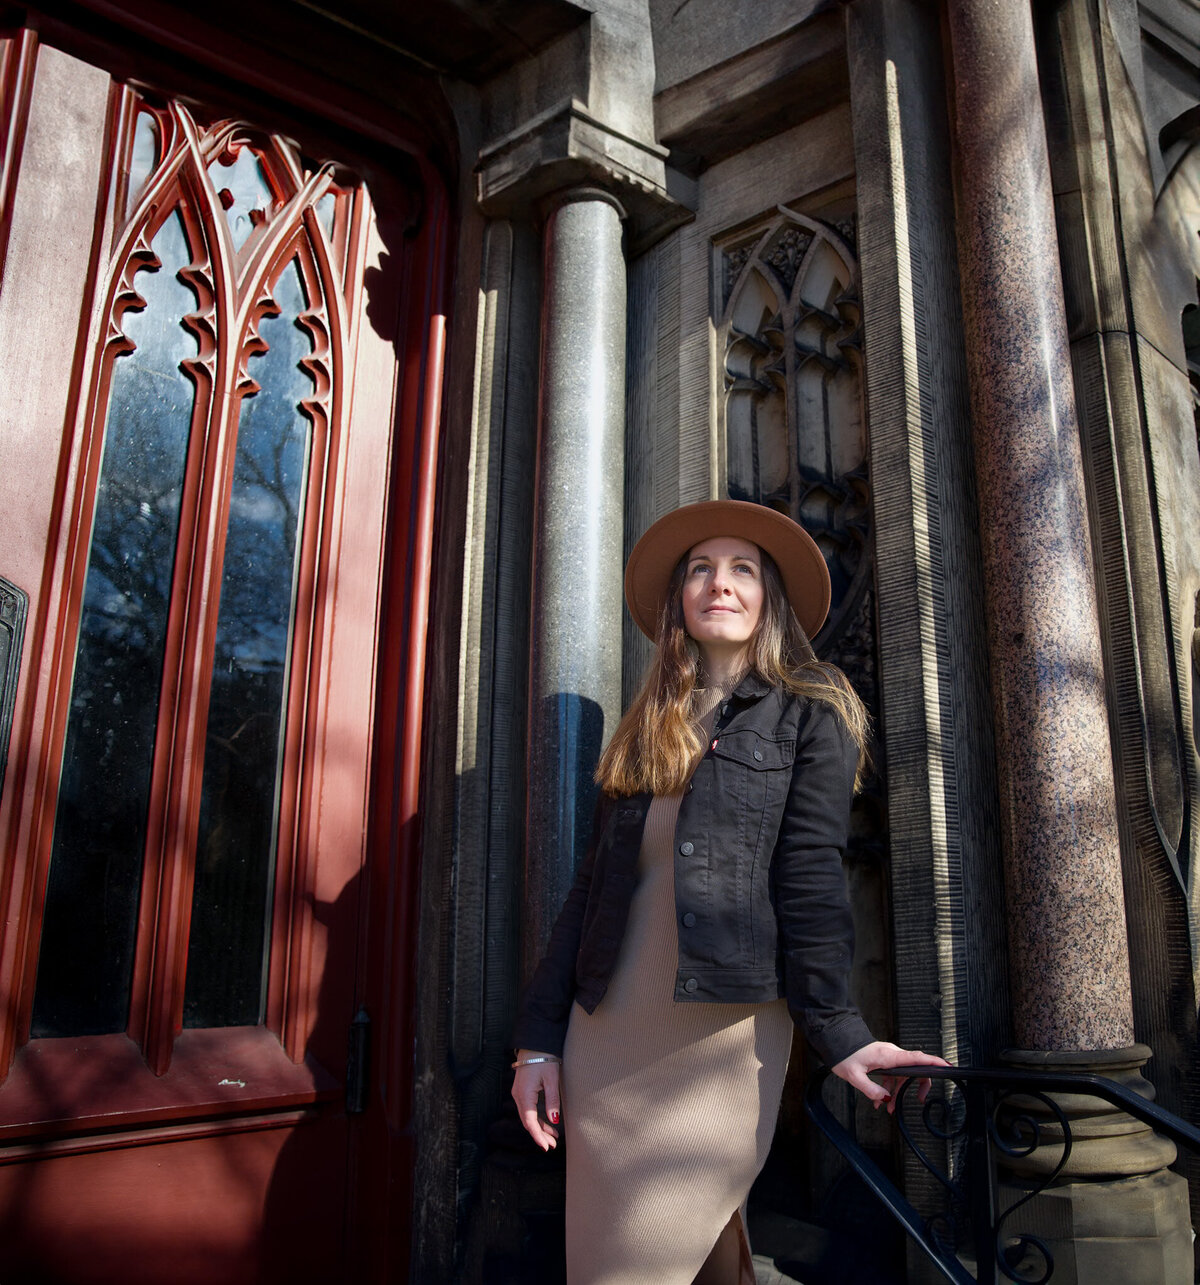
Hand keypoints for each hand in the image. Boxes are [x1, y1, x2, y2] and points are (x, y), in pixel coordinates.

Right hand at [511, 1049, 561, 1150]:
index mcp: (524, 1094)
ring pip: (527, 1116)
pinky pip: (528, 1109)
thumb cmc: (544, 1058)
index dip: (538, 1136)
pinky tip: (548, 1123)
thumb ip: (552, 1101)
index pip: (529, 1122)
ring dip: (539, 1128)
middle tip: (552, 1145)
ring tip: (553, 1138)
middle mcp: (517, 1095)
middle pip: (527, 1121)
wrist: (535, 1041)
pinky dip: (537, 1118)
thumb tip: (554, 1121)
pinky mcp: (522, 1090)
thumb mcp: (552, 1080)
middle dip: (539, 1135)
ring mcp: (518, 1093)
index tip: (546, 1147)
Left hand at [830, 1041, 948, 1113]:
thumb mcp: (854, 1076)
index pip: (917, 1058)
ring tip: (888, 1109)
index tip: (947, 1067)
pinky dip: (888, 1087)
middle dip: (916, 1087)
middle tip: (919, 1101)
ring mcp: (887, 1056)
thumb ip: (870, 1090)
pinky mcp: (882, 1059)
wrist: (834, 1039)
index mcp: (888, 1056)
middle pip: (914, 1069)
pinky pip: (892, 1074)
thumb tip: (885, 1099)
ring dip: (897, 1092)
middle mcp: (891, 1054)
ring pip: (901, 1075)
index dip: (934, 1062)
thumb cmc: (844, 1054)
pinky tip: (879, 1101)